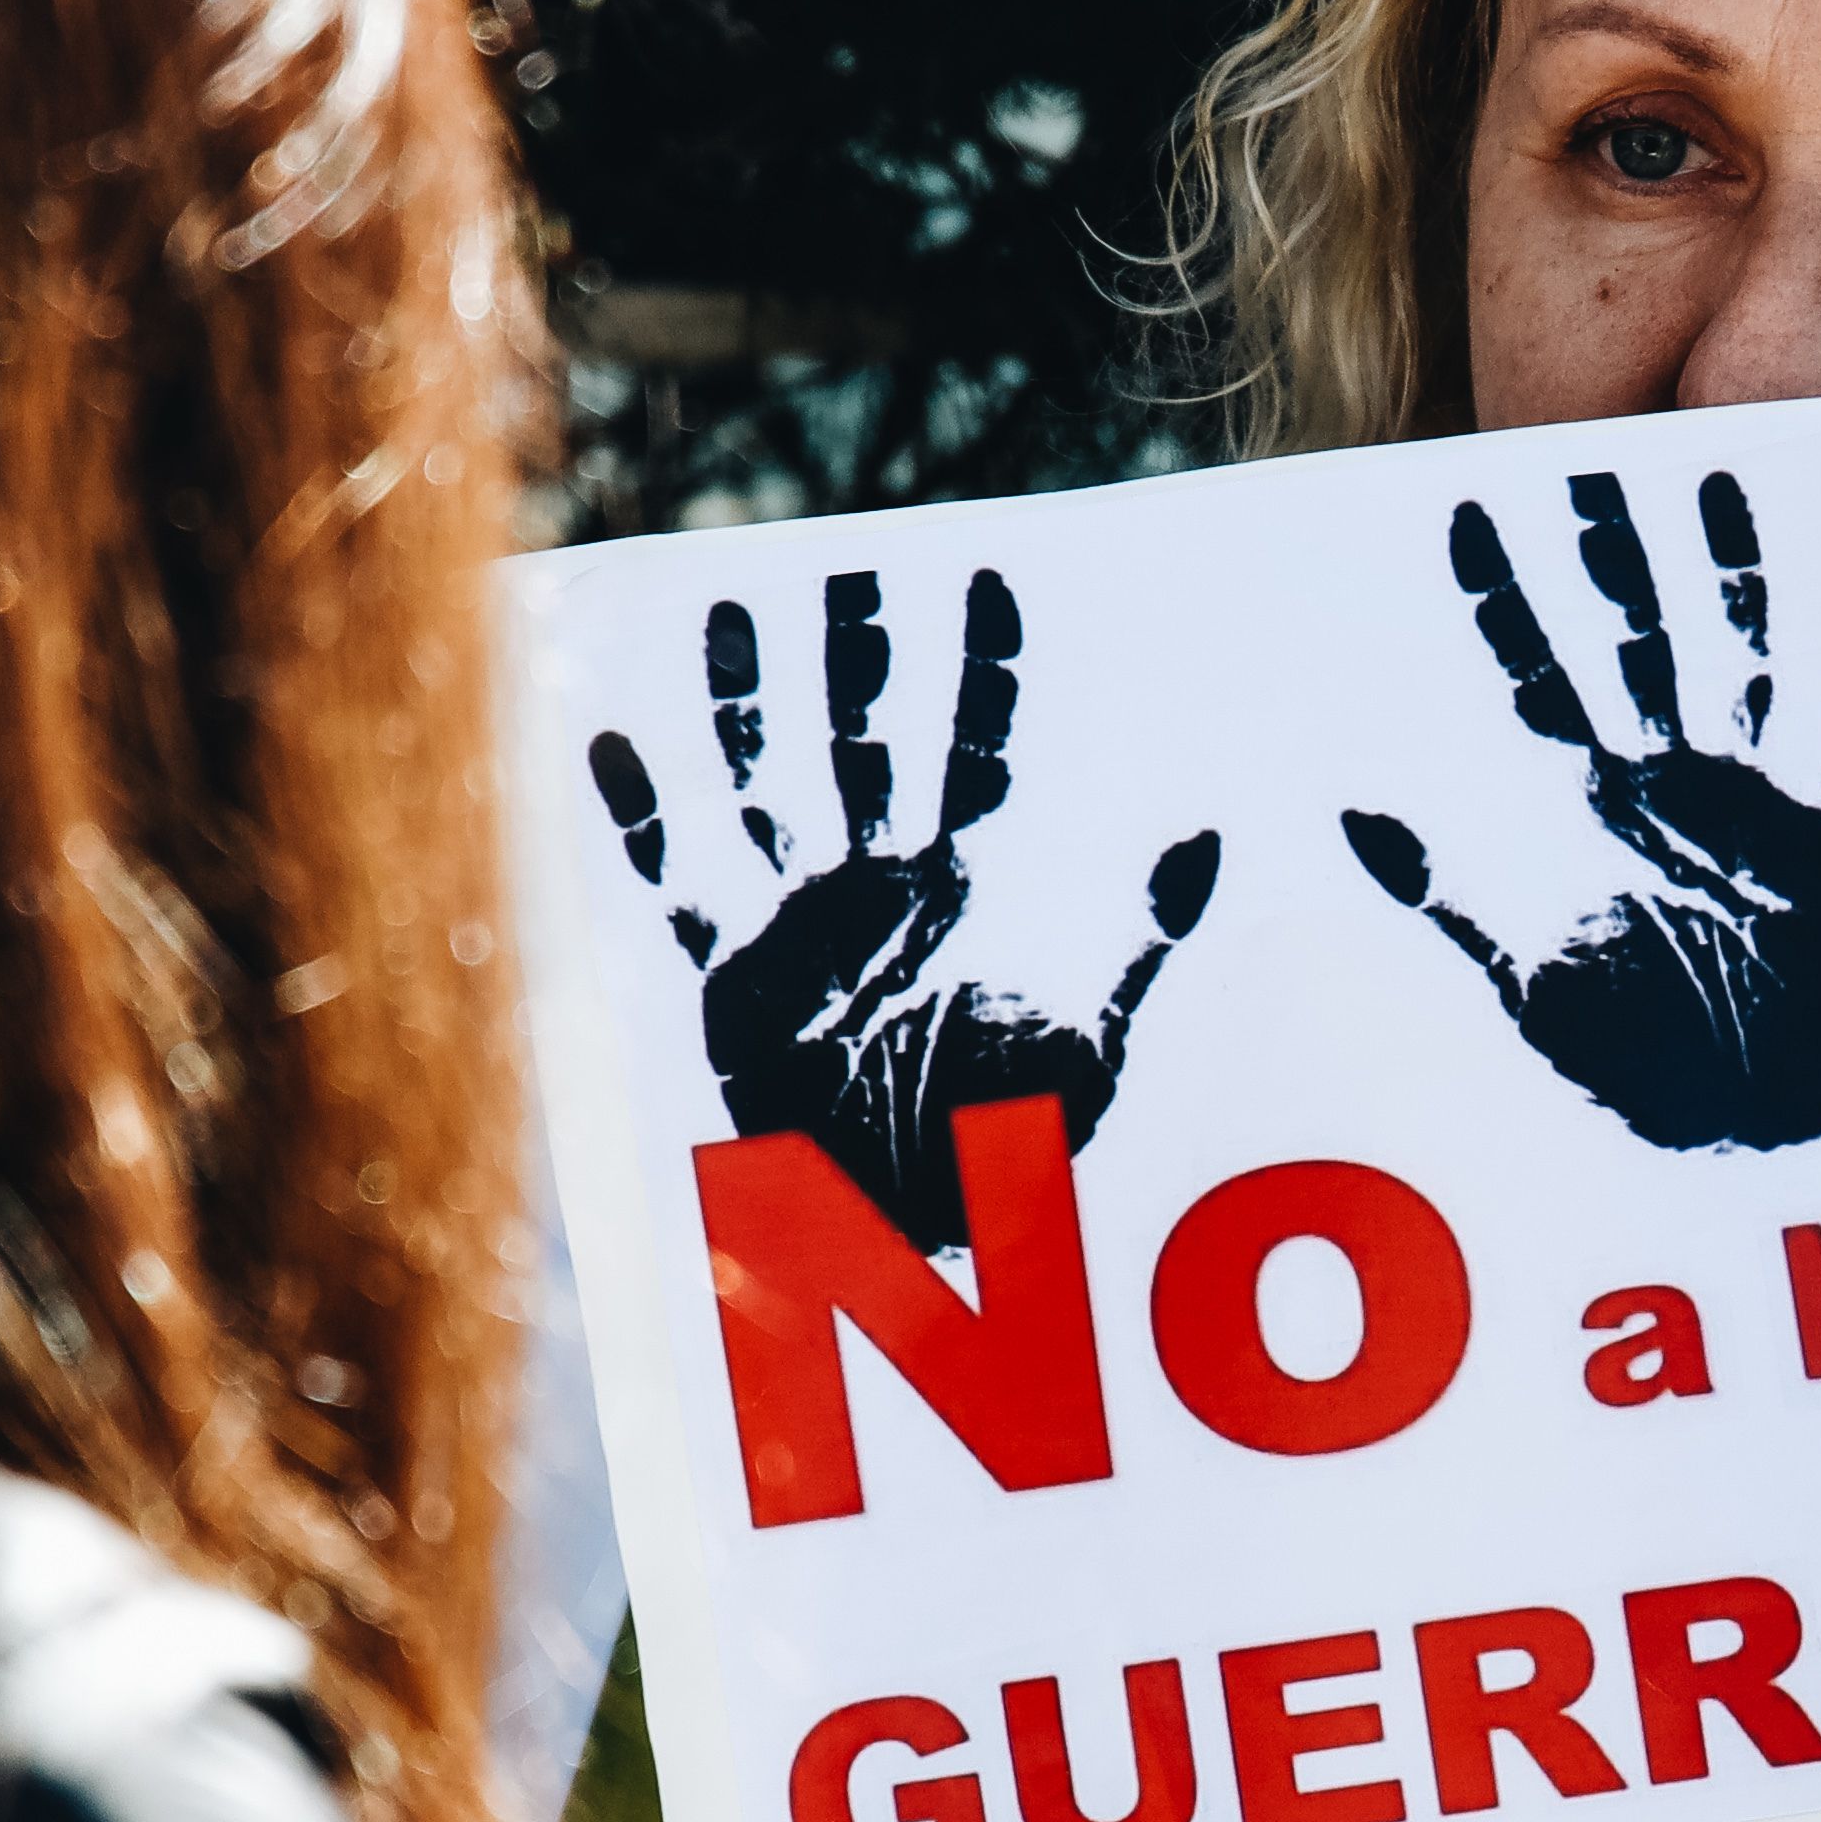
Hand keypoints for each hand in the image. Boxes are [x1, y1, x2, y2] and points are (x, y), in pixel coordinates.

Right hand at [583, 562, 1216, 1257]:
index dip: (981, 669)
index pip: (974, 749)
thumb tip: (1208, 839)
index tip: (991, 580)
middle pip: (860, 742)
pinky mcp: (731, 983)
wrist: (915, 1244)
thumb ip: (1142, 939)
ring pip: (766, 783)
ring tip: (734, 616)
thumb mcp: (1095, 1040)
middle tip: (853, 576)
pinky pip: (677, 884)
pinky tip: (612, 741)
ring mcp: (798, 929)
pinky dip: (643, 817)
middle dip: (857, 660)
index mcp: (960, 891)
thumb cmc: (1011, 1157)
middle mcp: (874, 891)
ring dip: (750, 705)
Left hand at [1339, 465, 1820, 1149]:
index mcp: (1598, 808)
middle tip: (1590, 465)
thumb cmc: (1641, 1069)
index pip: (1540, 677)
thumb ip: (1449, 896)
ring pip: (1745, 653)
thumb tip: (1353, 818)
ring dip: (1737, 572)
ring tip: (1723, 480)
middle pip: (1642, 637)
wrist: (1746, 1129)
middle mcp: (1675, 784)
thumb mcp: (1528, 978)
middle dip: (1618, 553)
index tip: (1464, 516)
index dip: (1502, 600)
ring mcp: (1756, 801)